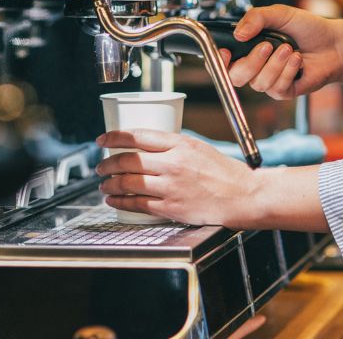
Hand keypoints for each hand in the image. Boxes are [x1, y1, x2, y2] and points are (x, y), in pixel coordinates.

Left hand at [96, 129, 258, 226]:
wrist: (241, 196)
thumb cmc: (222, 172)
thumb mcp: (197, 148)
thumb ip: (172, 147)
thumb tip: (144, 147)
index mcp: (180, 144)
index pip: (138, 136)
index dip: (114, 137)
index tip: (102, 140)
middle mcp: (173, 164)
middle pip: (128, 160)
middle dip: (107, 163)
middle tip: (101, 166)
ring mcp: (171, 187)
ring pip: (129, 183)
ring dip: (110, 184)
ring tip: (104, 185)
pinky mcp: (171, 207)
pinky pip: (137, 204)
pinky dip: (120, 202)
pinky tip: (114, 201)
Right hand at [223, 5, 342, 99]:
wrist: (333, 43)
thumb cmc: (307, 28)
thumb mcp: (280, 14)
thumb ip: (256, 18)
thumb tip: (238, 33)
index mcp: (249, 47)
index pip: (223, 61)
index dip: (219, 60)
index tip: (227, 52)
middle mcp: (256, 66)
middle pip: (236, 76)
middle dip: (252, 61)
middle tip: (268, 45)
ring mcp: (269, 80)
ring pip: (258, 82)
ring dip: (275, 64)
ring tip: (290, 49)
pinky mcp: (284, 91)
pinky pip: (277, 88)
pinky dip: (288, 71)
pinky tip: (298, 60)